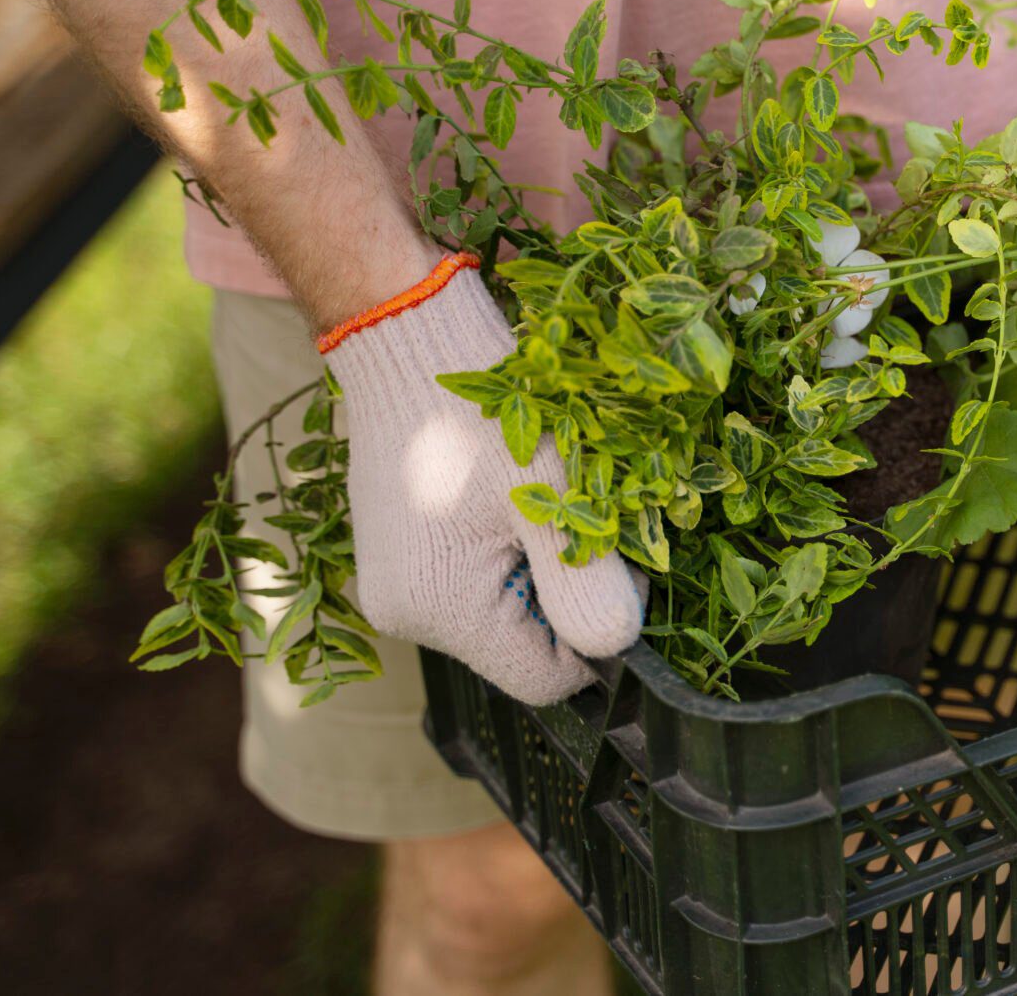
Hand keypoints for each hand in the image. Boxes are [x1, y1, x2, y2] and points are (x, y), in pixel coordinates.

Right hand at [323, 257, 646, 703]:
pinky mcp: (397, 553)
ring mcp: (394, 583)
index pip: (543, 679)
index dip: (598, 640)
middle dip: (568, 596)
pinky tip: (512, 495)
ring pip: (501, 610)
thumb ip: (588, 587)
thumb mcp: (556, 500)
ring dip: (540, 567)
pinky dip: (506, 549)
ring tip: (543, 499)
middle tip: (583, 520)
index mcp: (440, 612)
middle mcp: (403, 614)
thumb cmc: (489, 415)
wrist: (410, 337)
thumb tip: (616, 648)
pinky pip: (470, 579)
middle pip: (521, 645)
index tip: (622, 575)